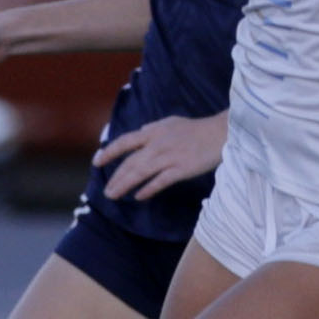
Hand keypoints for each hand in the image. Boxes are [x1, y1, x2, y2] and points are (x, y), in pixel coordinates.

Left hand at [96, 114, 226, 200]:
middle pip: (131, 162)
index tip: (97, 163)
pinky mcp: (182, 169)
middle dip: (116, 178)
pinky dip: (148, 189)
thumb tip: (140, 129)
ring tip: (113, 196)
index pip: (125, 142)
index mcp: (153, 131)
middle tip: (106, 192)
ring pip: (140, 173)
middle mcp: (158, 144)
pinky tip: (139, 197)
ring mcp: (169, 157)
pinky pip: (160, 181)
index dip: (109, 152)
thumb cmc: (197, 129)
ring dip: (124, 185)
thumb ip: (153, 127)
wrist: (221, 133)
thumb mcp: (171, 122)